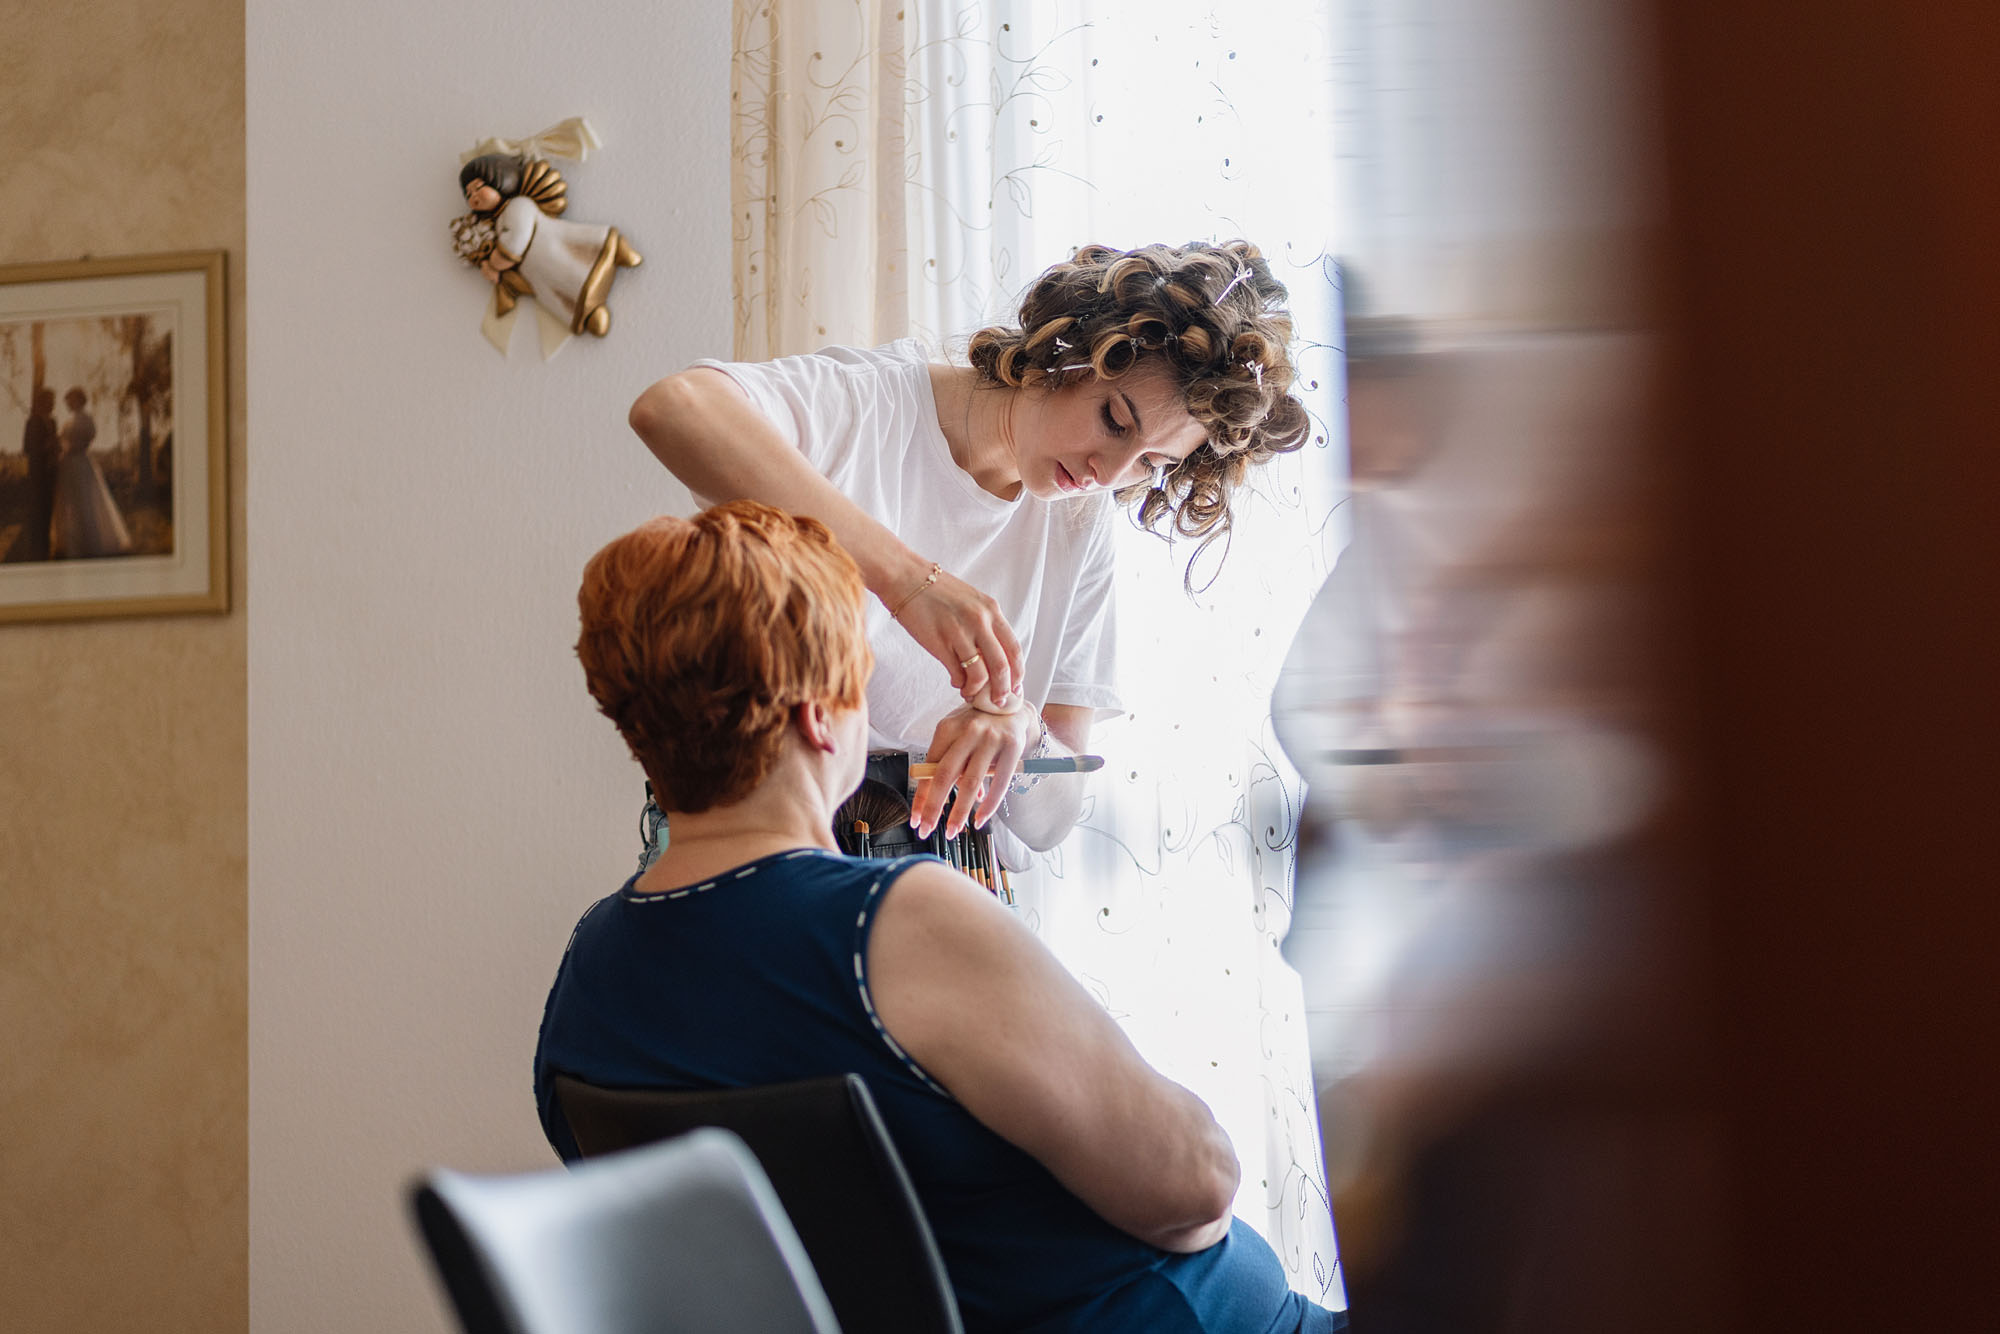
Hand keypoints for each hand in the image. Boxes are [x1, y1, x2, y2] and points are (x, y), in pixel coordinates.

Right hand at [890, 567, 1024, 711]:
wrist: (906, 579)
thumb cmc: (938, 592)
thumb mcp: (972, 601)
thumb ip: (986, 625)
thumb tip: (995, 656)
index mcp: (991, 611)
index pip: (1014, 649)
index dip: (1017, 673)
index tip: (1014, 687)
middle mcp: (980, 621)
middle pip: (1001, 666)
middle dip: (1002, 690)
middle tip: (998, 701)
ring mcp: (960, 632)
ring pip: (979, 674)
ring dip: (977, 691)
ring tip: (970, 694)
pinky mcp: (940, 643)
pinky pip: (957, 673)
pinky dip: (959, 683)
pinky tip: (956, 682)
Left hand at [910, 702, 1039, 839]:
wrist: (1013, 707)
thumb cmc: (979, 726)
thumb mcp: (959, 737)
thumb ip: (952, 764)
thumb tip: (942, 799)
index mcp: (948, 728)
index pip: (928, 767)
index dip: (920, 795)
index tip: (915, 819)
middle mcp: (968, 731)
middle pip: (945, 775)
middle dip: (933, 807)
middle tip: (926, 830)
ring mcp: (991, 738)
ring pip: (970, 783)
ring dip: (959, 812)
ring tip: (952, 831)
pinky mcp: (1012, 747)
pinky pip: (999, 783)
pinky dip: (989, 806)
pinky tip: (980, 820)